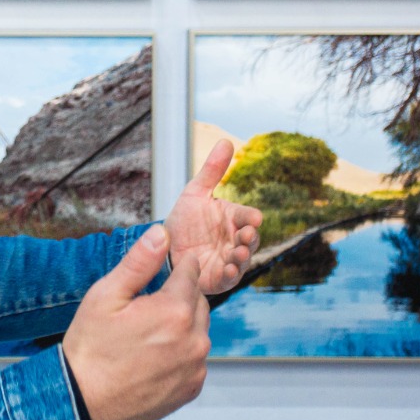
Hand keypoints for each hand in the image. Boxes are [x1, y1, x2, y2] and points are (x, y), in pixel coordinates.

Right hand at [62, 225, 209, 419]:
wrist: (82, 401)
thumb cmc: (90, 347)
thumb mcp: (106, 295)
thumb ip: (139, 262)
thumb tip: (162, 233)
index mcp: (175, 311)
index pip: (191, 274)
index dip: (180, 265)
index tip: (172, 264)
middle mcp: (194, 340)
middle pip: (198, 302)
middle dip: (181, 296)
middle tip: (150, 302)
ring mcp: (195, 367)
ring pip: (199, 331)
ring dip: (182, 324)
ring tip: (149, 331)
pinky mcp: (191, 388)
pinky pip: (195, 359)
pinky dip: (182, 351)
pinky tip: (154, 355)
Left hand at [165, 139, 262, 294]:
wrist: (165, 246)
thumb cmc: (186, 218)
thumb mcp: (195, 192)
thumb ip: (212, 170)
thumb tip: (226, 141)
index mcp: (233, 219)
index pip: (248, 217)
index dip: (251, 218)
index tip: (254, 218)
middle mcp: (235, 240)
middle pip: (250, 239)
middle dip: (250, 238)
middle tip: (245, 235)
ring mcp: (229, 259)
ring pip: (243, 259)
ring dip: (243, 256)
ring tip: (238, 253)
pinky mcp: (219, 278)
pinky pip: (229, 278)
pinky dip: (232, 275)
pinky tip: (229, 270)